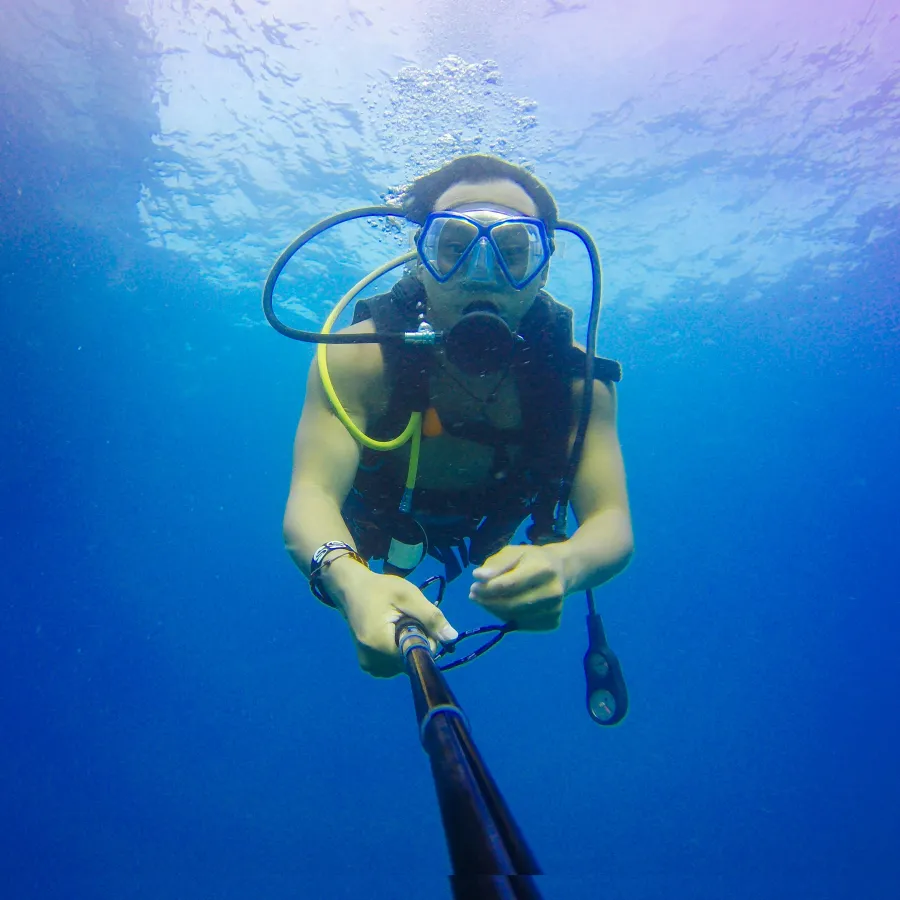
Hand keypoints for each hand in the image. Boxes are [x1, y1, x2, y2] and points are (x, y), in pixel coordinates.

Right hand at [338, 568, 458, 677]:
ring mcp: (369, 666)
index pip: (417, 655)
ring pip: (404, 663)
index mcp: (379, 645)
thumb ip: (431, 617)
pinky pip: (394, 663)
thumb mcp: (409, 595)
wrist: (350, 589)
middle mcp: (372, 663)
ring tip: (397, 623)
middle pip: (410, 660)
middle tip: (406, 618)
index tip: (417, 620)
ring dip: (408, 645)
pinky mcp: (369, 665)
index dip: (425, 639)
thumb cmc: (379, 589)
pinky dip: (398, 649)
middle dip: (416, 641)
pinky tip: (392, 632)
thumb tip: (452, 638)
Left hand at [468, 544, 565, 630]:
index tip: (473, 587)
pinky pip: (521, 624)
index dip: (487, 589)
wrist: (561, 571)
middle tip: (474, 596)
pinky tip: (505, 606)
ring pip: (514, 616)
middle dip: (488, 602)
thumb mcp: (513, 553)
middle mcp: (553, 591)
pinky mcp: (553, 622)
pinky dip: (507, 617)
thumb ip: (496, 564)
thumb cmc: (531, 559)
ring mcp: (555, 609)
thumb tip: (478, 577)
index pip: (509, 585)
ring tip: (487, 599)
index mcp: (543, 569)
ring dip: (495, 610)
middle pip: (511, 604)